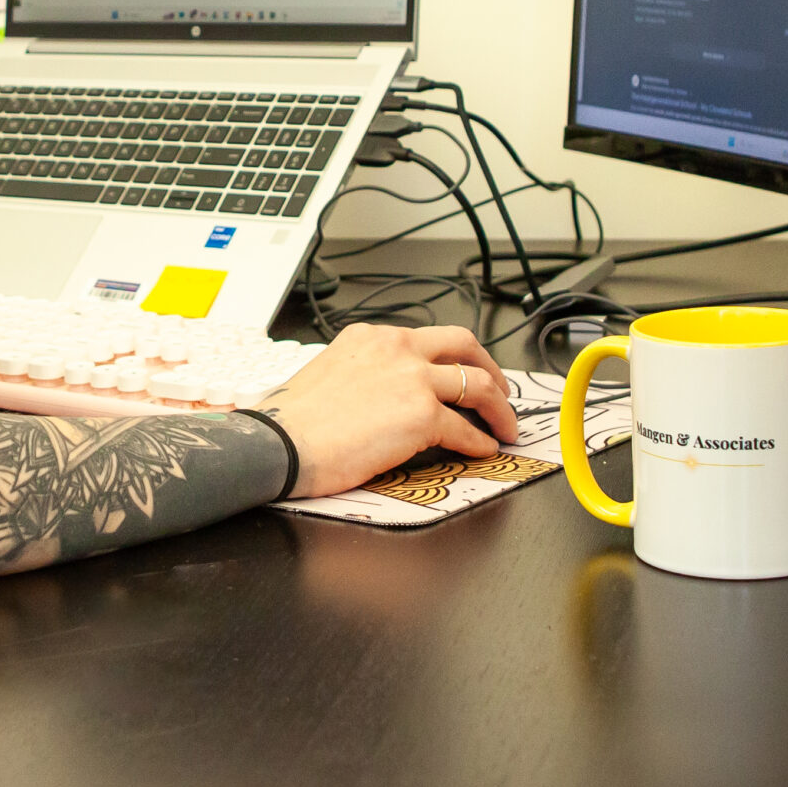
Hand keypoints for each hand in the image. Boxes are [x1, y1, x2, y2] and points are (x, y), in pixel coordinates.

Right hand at [259, 323, 516, 497]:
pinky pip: (466, 429)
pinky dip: (480, 441)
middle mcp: (396, 348)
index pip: (426, 338)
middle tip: (500, 390)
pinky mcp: (423, 415)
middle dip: (490, 367)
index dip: (452, 358)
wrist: (282, 443)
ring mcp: (413, 379)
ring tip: (505, 427)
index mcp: (371, 337)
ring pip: (479, 385)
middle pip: (464, 345)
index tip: (461, 371)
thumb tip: (385, 396)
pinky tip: (483, 450)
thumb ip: (366, 373)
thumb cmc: (294, 421)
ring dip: (499, 409)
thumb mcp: (330, 372)